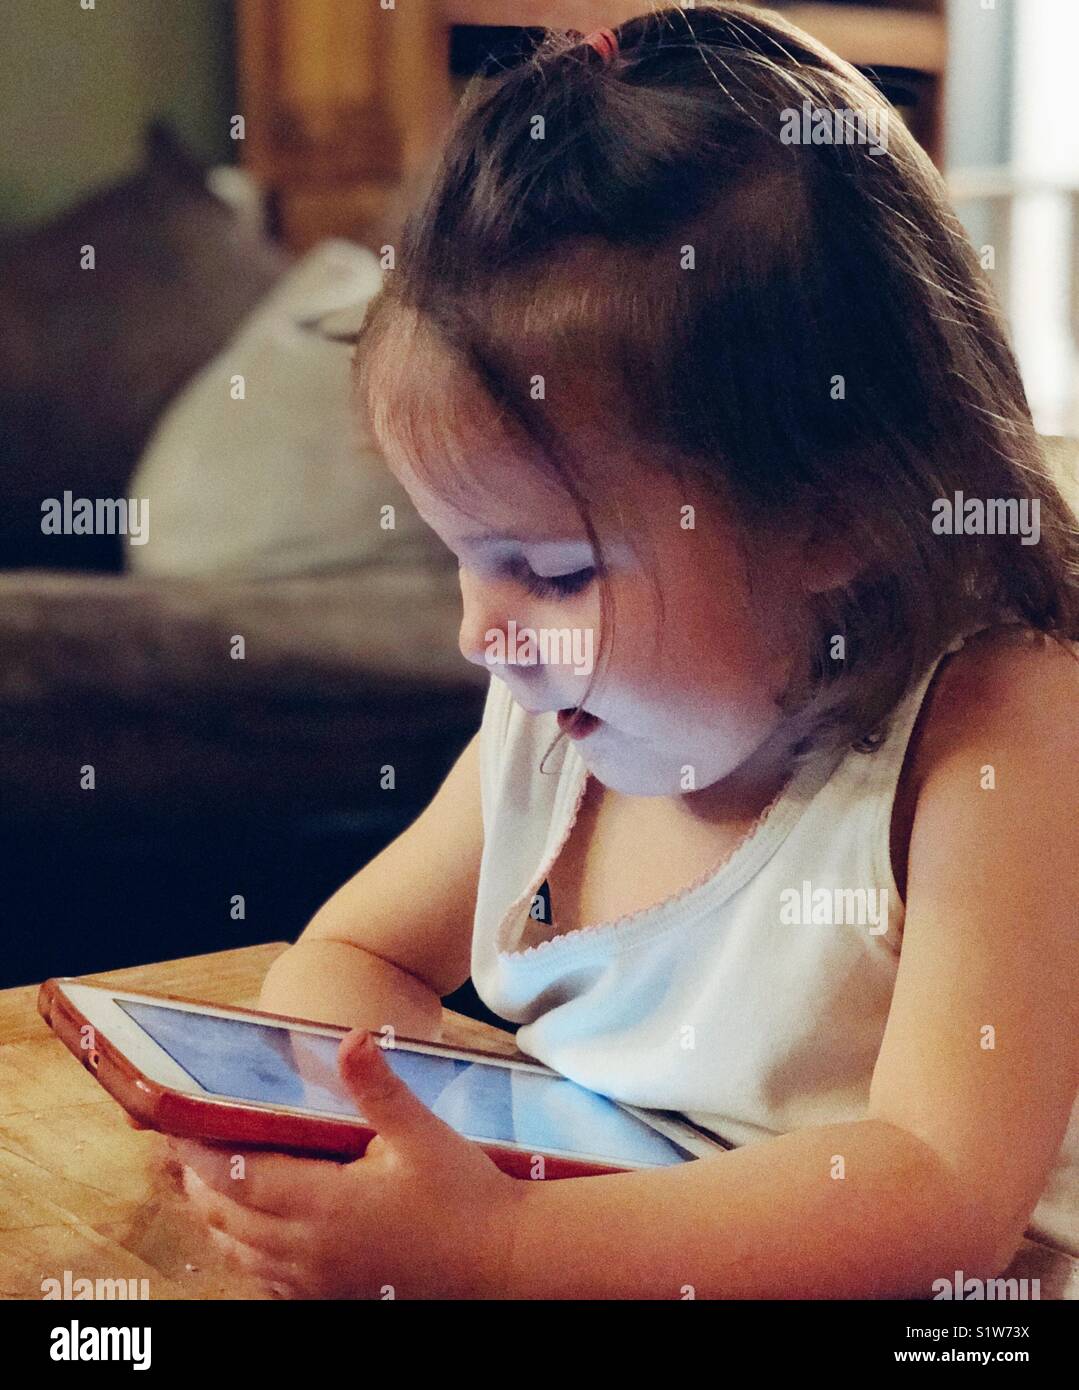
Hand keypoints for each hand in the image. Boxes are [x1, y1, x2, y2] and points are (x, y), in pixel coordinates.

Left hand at [168, 1029, 524, 1298]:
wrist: (502, 1260)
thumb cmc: (466, 1195)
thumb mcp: (423, 1133)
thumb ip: (378, 1087)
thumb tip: (352, 1036)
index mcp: (325, 1206)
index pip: (237, 1177)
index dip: (199, 1151)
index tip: (176, 1124)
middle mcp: (310, 1250)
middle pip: (226, 1217)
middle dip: (198, 1180)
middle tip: (185, 1143)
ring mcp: (318, 1282)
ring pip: (239, 1252)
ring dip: (217, 1216)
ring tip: (207, 1179)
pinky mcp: (332, 1297)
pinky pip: (265, 1279)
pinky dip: (244, 1250)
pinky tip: (251, 1228)